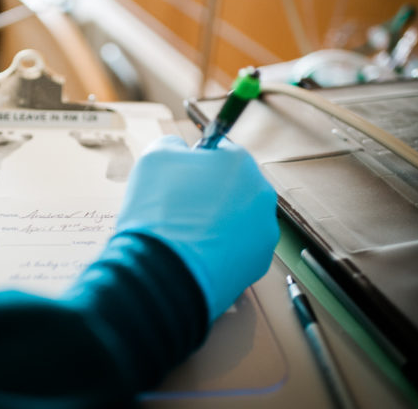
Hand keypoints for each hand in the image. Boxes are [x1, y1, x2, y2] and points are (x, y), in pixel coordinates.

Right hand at [113, 135, 278, 320]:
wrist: (163, 273)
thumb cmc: (158, 210)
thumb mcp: (154, 157)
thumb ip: (172, 145)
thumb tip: (180, 151)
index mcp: (240, 163)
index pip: (219, 153)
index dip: (194, 164)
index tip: (177, 180)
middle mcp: (261, 195)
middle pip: (232, 187)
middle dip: (208, 195)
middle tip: (177, 209)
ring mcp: (263, 233)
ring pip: (237, 220)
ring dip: (216, 223)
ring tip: (184, 236)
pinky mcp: (257, 266)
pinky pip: (236, 249)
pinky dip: (218, 250)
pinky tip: (194, 255)